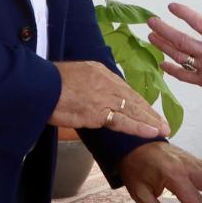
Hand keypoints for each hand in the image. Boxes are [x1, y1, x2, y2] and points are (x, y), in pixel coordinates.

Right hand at [49, 61, 166, 138]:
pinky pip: (124, 121)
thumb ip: (84, 84)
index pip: (123, 88)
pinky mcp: (99, 112)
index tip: (147, 110)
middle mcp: (106, 81)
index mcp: (99, 70)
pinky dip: (140, 127)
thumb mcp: (70, 76)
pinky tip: (153, 132)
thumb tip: (88, 96)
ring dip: (151, 121)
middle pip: (133, 99)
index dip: (137, 102)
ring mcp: (104, 96)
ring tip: (164, 130)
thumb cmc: (46, 83)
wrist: (37, 86)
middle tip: (163, 122)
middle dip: (149, 112)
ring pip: (134, 110)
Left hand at [147, 4, 201, 105]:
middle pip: (181, 40)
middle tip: (151, 21)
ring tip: (151, 36)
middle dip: (163, 29)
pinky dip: (171, 69)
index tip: (171, 6)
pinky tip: (162, 62)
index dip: (183, 12)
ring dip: (163, 46)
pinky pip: (184, 76)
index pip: (198, 22)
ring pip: (179, 56)